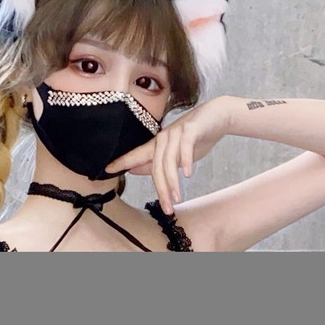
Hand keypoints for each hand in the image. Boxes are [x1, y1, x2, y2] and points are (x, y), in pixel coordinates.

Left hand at [104, 96, 230, 215]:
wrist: (218, 116)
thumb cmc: (196, 137)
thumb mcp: (175, 154)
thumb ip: (156, 162)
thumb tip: (134, 170)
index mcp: (157, 145)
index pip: (136, 155)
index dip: (121, 162)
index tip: (106, 170)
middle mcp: (163, 138)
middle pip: (156, 167)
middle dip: (161, 189)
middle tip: (166, 208)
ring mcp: (176, 133)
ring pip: (169, 160)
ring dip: (173, 181)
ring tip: (177, 198)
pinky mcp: (191, 129)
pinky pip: (185, 147)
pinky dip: (185, 160)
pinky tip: (187, 174)